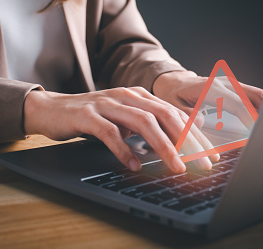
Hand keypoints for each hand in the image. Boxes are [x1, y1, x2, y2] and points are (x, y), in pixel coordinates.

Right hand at [23, 87, 217, 172]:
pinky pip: (110, 132)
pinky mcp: (87, 115)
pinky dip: (124, 149)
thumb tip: (182, 134)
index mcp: (139, 95)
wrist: (52, 109)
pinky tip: (133, 165)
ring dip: (163, 146)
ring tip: (176, 167)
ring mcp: (107, 103)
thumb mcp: (124, 118)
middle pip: (165, 115)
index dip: (195, 134)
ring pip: (143, 122)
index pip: (174, 113)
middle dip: (187, 141)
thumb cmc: (92, 117)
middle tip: (202, 164)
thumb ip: (149, 122)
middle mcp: (127, 96)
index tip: (210, 155)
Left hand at [152, 71, 262, 129]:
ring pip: (257, 95)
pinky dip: (261, 108)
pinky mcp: (234, 89)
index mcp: (210, 89)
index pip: (238, 104)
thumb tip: (199, 122)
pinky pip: (253, 97)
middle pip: (255, 96)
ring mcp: (231, 85)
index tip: (258, 131)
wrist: (173, 81)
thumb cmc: (173, 95)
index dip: (250, 118)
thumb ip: (186, 115)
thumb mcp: (173, 106)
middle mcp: (224, 84)